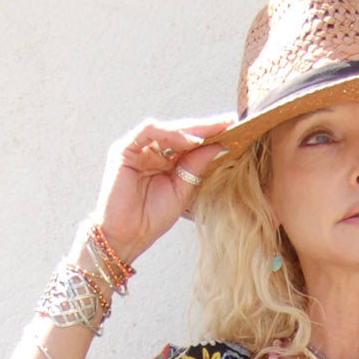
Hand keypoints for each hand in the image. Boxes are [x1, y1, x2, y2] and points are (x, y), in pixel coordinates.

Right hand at [90, 114, 235, 264]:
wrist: (127, 237)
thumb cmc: (151, 218)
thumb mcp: (183, 191)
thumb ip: (196, 167)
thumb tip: (220, 146)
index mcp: (165, 160)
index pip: (189, 142)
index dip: (210, 135)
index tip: (234, 128)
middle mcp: (150, 151)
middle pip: (180, 132)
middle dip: (204, 127)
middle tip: (228, 122)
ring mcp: (137, 148)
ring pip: (166, 128)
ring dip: (190, 130)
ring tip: (212, 133)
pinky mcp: (124, 150)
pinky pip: (149, 131)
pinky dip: (170, 133)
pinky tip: (189, 141)